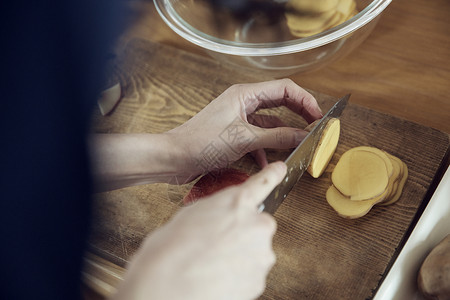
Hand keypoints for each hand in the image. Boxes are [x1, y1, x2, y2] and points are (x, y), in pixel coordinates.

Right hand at [111, 162, 286, 299]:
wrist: (165, 286)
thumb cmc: (169, 250)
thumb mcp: (190, 215)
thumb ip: (216, 211)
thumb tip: (221, 217)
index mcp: (237, 202)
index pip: (263, 182)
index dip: (273, 175)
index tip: (281, 169)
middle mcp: (257, 225)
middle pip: (257, 225)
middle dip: (242, 233)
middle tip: (216, 243)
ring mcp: (261, 254)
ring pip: (254, 251)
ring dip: (239, 255)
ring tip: (211, 262)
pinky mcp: (260, 280)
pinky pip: (251, 274)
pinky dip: (237, 276)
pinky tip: (216, 277)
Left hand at [168, 78, 321, 182]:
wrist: (174, 158)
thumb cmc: (201, 142)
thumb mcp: (244, 139)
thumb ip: (277, 136)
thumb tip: (303, 135)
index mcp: (245, 94)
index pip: (284, 88)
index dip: (305, 100)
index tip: (318, 117)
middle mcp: (243, 103)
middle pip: (280, 104)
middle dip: (298, 116)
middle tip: (314, 129)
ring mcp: (238, 119)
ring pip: (270, 124)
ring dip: (282, 136)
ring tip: (296, 148)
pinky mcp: (233, 135)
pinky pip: (258, 138)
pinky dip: (265, 149)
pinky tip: (269, 162)